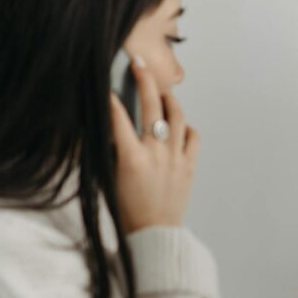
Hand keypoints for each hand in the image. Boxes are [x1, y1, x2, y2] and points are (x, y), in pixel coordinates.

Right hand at [109, 55, 199, 232]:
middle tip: (140, 64)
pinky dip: (186, 128)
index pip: (117, 116)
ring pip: (177, 116)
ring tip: (163, 92)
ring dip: (169, 99)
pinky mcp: (189, 166)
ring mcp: (175, 158)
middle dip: (145, 79)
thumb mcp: (110, 178)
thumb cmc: (128, 209)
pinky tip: (179, 127)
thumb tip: (112, 129)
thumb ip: (112, 151)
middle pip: (152, 105)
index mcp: (130, 158)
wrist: (154, 233)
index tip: (104, 84)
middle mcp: (155, 153)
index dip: (109, 97)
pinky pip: (193, 137)